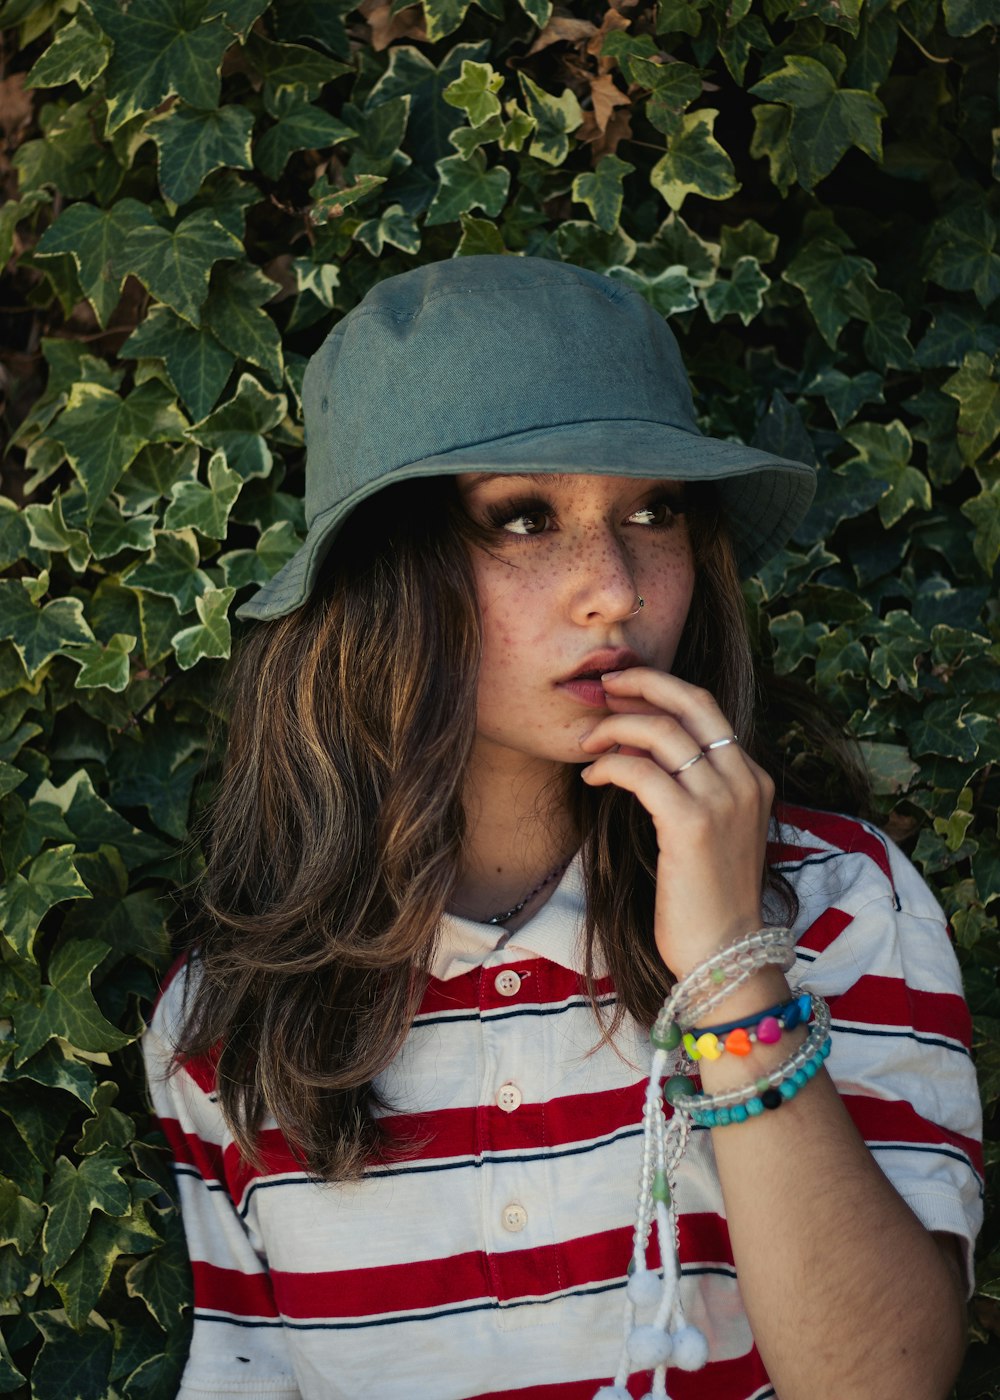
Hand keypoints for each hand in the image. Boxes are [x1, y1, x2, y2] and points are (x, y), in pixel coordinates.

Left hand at [578, 668, 774, 979]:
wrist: (725, 956)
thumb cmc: (707, 899)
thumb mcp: (708, 831)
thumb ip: (688, 788)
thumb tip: (637, 748)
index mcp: (752, 777)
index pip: (706, 708)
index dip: (661, 689)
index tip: (624, 689)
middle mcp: (744, 780)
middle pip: (692, 701)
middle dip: (642, 683)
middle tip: (604, 687)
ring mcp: (722, 800)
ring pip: (661, 732)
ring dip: (615, 727)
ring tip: (587, 742)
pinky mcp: (692, 825)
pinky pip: (640, 772)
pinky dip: (609, 766)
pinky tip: (592, 777)